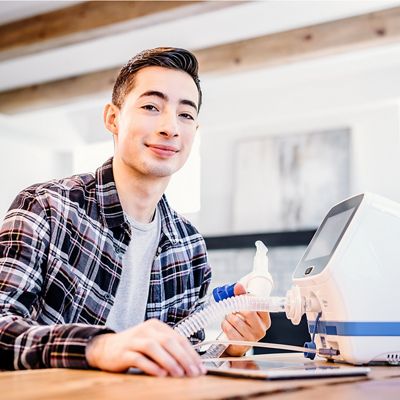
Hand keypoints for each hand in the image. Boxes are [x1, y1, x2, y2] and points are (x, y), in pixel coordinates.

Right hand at [86, 319, 205, 376]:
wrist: (105, 348)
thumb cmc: (134, 347)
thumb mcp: (153, 343)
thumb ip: (169, 349)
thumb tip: (191, 365)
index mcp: (156, 326)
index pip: (178, 338)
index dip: (191, 353)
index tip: (200, 368)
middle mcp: (146, 329)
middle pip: (168, 341)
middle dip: (183, 358)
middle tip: (193, 373)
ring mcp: (134, 339)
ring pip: (154, 347)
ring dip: (169, 361)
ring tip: (179, 374)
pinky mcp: (123, 352)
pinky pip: (138, 358)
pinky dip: (151, 366)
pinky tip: (160, 375)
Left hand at [221, 284, 270, 355]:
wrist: (236, 343)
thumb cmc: (241, 322)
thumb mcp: (244, 307)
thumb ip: (241, 294)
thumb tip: (238, 285)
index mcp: (266, 320)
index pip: (259, 304)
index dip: (248, 298)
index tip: (241, 297)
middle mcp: (261, 330)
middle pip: (248, 312)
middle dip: (236, 307)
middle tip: (232, 307)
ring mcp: (252, 338)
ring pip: (236, 320)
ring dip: (228, 316)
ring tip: (229, 317)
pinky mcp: (241, 344)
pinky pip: (230, 330)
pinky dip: (225, 324)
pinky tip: (226, 324)